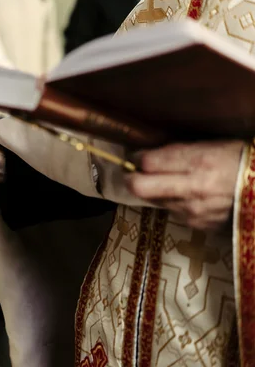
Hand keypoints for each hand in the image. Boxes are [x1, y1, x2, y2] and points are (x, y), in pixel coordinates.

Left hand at [125, 140, 244, 231]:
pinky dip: (173, 203)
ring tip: (169, 182)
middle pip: (139, 187)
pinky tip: (187, 196)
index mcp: (199, 161)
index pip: (147, 162)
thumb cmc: (239, 161)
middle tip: (133, 173)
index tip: (135, 156)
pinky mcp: (198, 225)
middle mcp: (193, 188)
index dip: (136, 158)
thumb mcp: (212, 145)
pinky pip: (171, 212)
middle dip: (131, 178)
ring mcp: (194, 210)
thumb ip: (176, 152)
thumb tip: (143, 156)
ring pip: (153, 200)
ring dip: (154, 191)